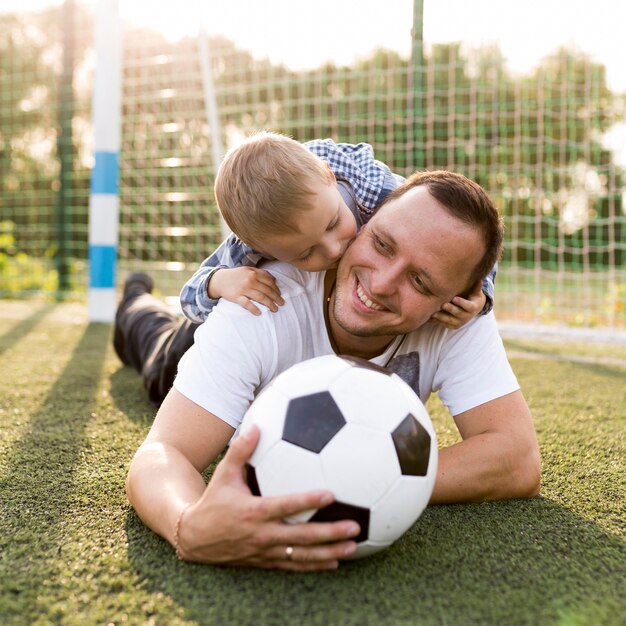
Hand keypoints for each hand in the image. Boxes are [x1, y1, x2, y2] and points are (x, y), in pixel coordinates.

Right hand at [176, 425, 359, 569]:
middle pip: (301, 537)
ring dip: (328, 552)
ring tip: (353, 546)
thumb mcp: (223, 474)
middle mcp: (262, 535)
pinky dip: (315, 565)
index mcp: (254, 511)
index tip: (330, 495)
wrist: (194, 538)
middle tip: (354, 527)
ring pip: (301, 555)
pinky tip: (335, 561)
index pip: (286, 506)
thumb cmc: (213, 500)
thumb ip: (241, 450)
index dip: (308, 502)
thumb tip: (257, 425)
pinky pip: (293, 565)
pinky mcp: (265, 561)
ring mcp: (265, 551)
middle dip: (329, 533)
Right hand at [208, 267, 284, 314]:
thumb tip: (274, 279)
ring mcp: (243, 289)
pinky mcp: (236, 297)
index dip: (276, 289)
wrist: (219, 280)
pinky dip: (254, 309)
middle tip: (282, 304)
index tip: (279, 295)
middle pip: (267, 291)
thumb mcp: (249, 270)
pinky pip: (247, 304)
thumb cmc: (236, 275)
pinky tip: (259, 313)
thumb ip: (261, 273)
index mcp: (254, 273)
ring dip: (269, 305)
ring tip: (275, 309)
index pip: (270, 282)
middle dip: (276, 298)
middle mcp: (250, 280)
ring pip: (260, 298)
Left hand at [431, 280, 485, 329]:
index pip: (468, 306)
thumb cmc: (472, 298)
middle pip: (458, 314)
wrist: (472, 310)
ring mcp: (459, 322)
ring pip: (450, 321)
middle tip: (443, 305)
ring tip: (433, 313)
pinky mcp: (452, 326)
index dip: (462, 303)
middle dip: (450, 310)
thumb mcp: (476, 293)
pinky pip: (444, 324)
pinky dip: (437, 322)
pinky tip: (430, 318)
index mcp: (473, 308)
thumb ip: (477, 288)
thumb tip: (480, 280)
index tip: (455, 298)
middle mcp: (467, 317)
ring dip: (441, 318)